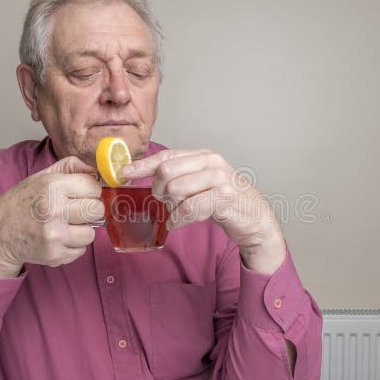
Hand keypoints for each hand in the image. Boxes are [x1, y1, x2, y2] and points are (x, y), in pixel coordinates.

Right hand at [0, 156, 103, 277]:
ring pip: (92, 233)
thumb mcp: (42, 176)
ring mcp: (54, 236)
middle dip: (90, 209)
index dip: (89, 190)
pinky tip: (58, 238)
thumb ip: (71, 167)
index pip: (94, 187)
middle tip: (74, 210)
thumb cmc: (23, 202)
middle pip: (97, 210)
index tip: (79, 193)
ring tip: (65, 225)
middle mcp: (53, 211)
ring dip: (82, 230)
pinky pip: (81, 250)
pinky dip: (73, 245)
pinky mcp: (55, 255)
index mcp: (51, 187)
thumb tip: (98, 171)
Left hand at [120, 149, 286, 273]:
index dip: (142, 166)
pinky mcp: (224, 198)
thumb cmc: (224, 202)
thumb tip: (143, 177)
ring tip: (178, 214)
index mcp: (202, 156)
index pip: (166, 156)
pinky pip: (189, 208)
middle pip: (166, 172)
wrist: (255, 219)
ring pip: (176, 190)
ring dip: (171, 208)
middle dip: (159, 191)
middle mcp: (211, 162)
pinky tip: (178, 223)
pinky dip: (178, 220)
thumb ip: (178, 177)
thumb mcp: (200, 184)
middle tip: (165, 203)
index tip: (123, 174)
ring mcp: (219, 179)